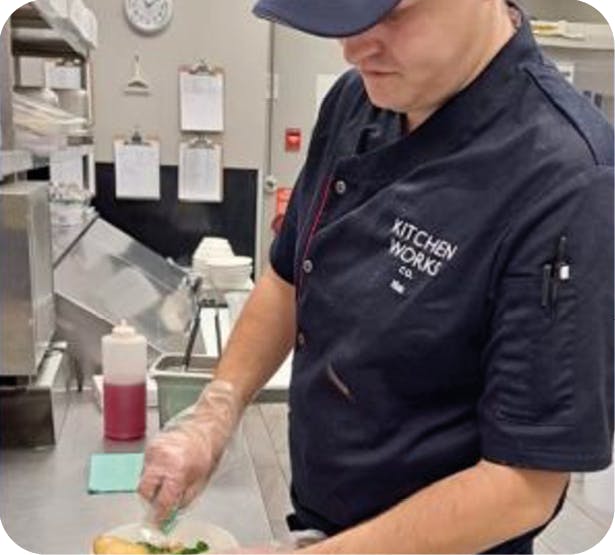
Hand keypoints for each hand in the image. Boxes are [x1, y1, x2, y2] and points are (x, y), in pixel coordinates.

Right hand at [138, 380, 241, 523]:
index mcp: (177, 471)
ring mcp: (154, 451)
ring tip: (169, 478)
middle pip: (144, 491)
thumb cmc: (209, 448)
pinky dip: (154, 469)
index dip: (158, 515)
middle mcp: (162, 461)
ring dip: (152, 483)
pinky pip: (147, 464)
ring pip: (143, 477)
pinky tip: (168, 465)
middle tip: (159, 502)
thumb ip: (185, 498)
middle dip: (150, 499)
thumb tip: (172, 512)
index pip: (161, 502)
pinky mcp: (152, 444)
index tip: (157, 522)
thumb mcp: (202, 479)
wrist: (207, 423)